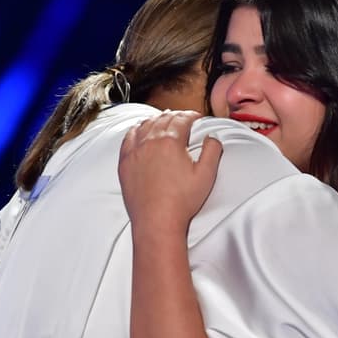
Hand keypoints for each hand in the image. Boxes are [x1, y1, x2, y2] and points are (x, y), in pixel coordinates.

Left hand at [119, 111, 222, 231]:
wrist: (157, 221)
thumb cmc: (182, 201)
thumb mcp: (206, 175)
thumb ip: (212, 151)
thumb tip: (212, 138)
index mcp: (170, 142)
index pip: (181, 119)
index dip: (191, 116)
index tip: (196, 118)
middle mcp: (150, 142)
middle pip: (163, 119)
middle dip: (175, 116)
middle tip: (183, 118)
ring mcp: (135, 151)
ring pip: (145, 125)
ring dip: (157, 119)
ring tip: (164, 120)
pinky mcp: (125, 162)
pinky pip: (128, 138)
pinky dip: (137, 129)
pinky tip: (140, 129)